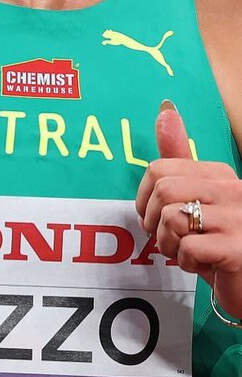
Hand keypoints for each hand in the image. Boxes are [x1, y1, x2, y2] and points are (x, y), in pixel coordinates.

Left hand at [136, 102, 241, 315]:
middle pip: (162, 192)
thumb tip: (166, 111)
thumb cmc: (221, 243)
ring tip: (189, 252)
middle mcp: (232, 190)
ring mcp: (237, 219)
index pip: (159, 169)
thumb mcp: (199, 199)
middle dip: (155, 223)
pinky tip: (205, 265)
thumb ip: (179, 160)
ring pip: (172, 219)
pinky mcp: (236, 249)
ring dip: (170, 245)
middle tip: (171, 239)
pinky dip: (187, 263)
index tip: (153, 217)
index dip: (145, 198)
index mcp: (220, 174)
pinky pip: (188, 248)